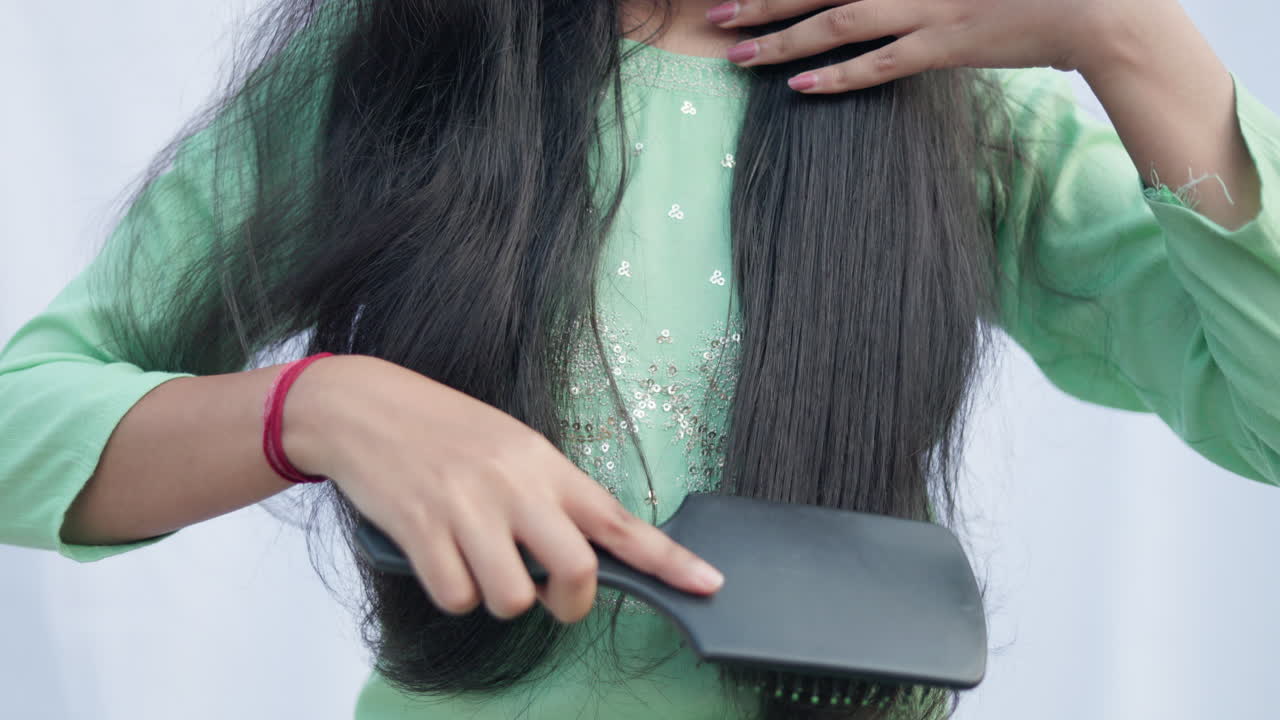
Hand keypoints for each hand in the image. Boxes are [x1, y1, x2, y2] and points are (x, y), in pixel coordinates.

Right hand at [283, 354, 724, 622]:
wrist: (363, 407)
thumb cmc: (444, 430)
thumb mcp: (510, 447)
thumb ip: (548, 496)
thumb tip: (582, 554)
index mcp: (545, 464)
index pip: (619, 519)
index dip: (668, 558)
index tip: (708, 584)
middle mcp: (515, 486)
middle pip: (577, 571)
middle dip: (569, 601)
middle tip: (550, 595)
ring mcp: (468, 509)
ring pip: (513, 598)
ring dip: (498, 596)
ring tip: (475, 559)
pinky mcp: (422, 530)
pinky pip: (457, 598)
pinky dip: (451, 591)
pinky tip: (437, 556)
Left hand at [706, 0, 1128, 92]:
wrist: (1098, 3)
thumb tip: (882, 3)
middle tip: (714, 11)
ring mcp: (929, 5)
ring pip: (837, 21)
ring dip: (782, 38)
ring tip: (735, 51)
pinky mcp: (946, 43)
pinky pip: (880, 63)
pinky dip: (837, 75)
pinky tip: (796, 87)